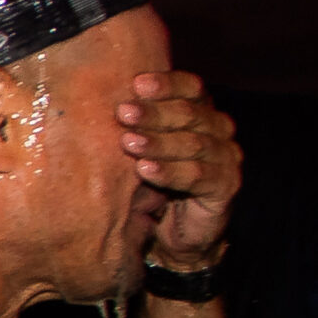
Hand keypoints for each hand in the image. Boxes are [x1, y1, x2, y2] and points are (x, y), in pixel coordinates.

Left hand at [121, 71, 240, 268]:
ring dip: (158, 142)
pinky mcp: (226, 186)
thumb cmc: (149, 182)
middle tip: (123, 112)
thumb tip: (91, 101)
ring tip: (128, 142)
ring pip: (193, 144)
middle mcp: (218, 130)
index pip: (191, 88)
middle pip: (190, 114)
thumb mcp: (138, 149)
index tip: (136, 83)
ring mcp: (226, 157)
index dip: (166, 84)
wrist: (172, 233)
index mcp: (200, 111)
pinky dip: (169, 172)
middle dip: (154, 113)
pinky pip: (198, 175)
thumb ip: (130, 125)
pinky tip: (145, 170)